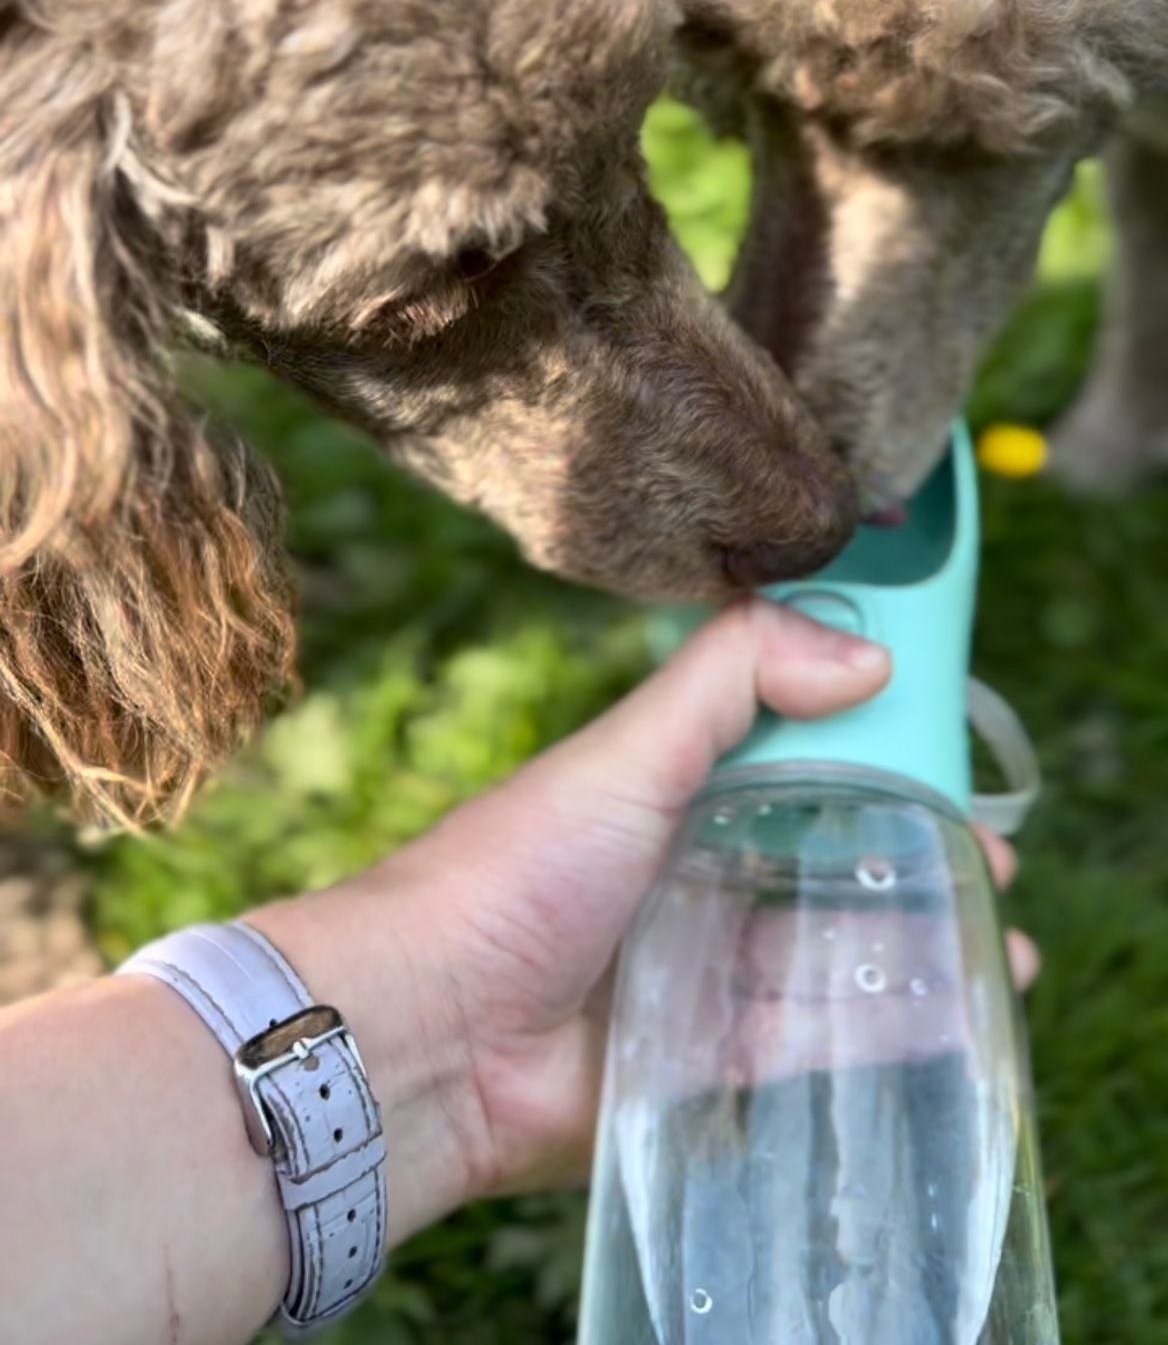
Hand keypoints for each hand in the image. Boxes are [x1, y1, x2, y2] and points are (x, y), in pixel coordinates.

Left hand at [255, 601, 1034, 1241]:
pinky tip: (955, 1013)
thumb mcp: (625, 753)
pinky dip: (882, 1027)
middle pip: (819, 858)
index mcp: (662, 793)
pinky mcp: (697, 1067)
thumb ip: (735, 679)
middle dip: (905, 854)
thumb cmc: (509, 875)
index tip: (943, 740)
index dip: (865, 744)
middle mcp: (682, 879)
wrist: (422, 1038)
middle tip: (988, 855)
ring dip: (911, 944)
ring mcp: (693, 976)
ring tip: (999, 937)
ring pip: (827, 953)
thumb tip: (867, 650)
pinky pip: (809, 1043)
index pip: (785, 753)